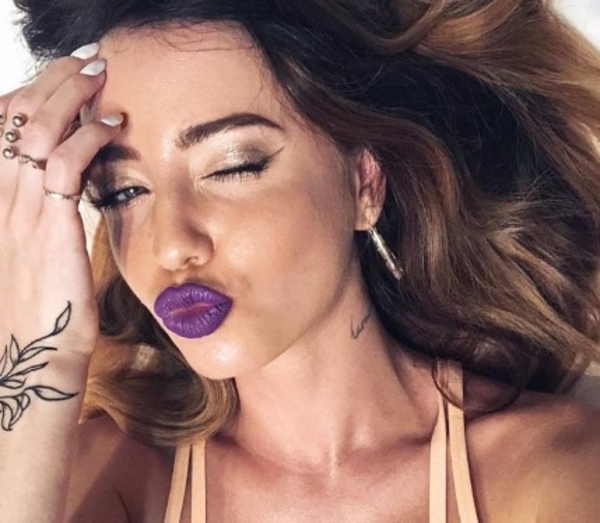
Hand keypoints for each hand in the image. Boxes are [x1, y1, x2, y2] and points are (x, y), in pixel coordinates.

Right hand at [0, 43, 122, 361]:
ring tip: (100, 78)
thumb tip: (70, 182)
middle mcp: (3, 196)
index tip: (66, 75)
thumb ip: (47, 208)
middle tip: (87, 62)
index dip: (33, 93)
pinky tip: (112, 125)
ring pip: (39, 132)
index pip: (5, 127)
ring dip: (70, 96)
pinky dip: (87, 138)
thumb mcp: (38, 244)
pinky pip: (65, 166)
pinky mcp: (50, 227)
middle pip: (18, 117)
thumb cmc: (47, 300)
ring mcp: (23, 210)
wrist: (39, 348)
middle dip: (53, 81)